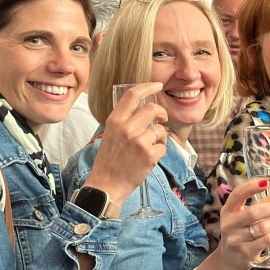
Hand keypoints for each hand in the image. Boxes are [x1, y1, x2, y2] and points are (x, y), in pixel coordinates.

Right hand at [86, 82, 167, 204]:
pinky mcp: (149, 154)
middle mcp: (126, 128)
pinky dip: (159, 152)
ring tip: (149, 147)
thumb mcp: (111, 134)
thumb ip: (124, 120)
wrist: (107, 185)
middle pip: (153, 108)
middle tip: (162, 119)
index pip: (132, 95)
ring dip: (159, 137)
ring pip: (160, 129)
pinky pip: (163, 146)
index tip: (157, 85)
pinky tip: (148, 159)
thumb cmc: (110, 160)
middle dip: (162, 113)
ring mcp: (138, 140)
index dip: (148, 86)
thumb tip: (144, 108)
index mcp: (114, 120)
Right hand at [212, 177, 269, 269]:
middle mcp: (229, 225)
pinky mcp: (246, 253)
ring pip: (262, 227)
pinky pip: (266, 240)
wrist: (229, 260)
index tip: (267, 182)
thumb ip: (255, 205)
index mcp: (227, 211)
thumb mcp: (240, 218)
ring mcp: (236, 240)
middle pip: (253, 212)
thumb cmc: (239, 233)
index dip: (252, 186)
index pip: (238, 194)